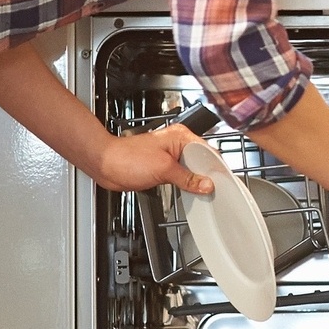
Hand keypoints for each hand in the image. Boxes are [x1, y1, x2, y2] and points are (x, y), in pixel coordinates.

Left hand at [95, 124, 213, 194]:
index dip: (215, 168)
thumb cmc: (127, 158)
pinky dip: (186, 184)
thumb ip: (187, 178)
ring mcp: (171, 156)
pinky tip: (189, 191)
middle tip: (213, 190)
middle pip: (202, 161)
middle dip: (206, 176)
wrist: (106, 165)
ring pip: (192, 170)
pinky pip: (182, 176)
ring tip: (202, 192)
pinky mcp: (164, 167)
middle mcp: (177, 144)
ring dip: (195, 181)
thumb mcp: (164, 169)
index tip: (222, 182)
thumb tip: (206, 184)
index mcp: (181, 136)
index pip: (207, 151)